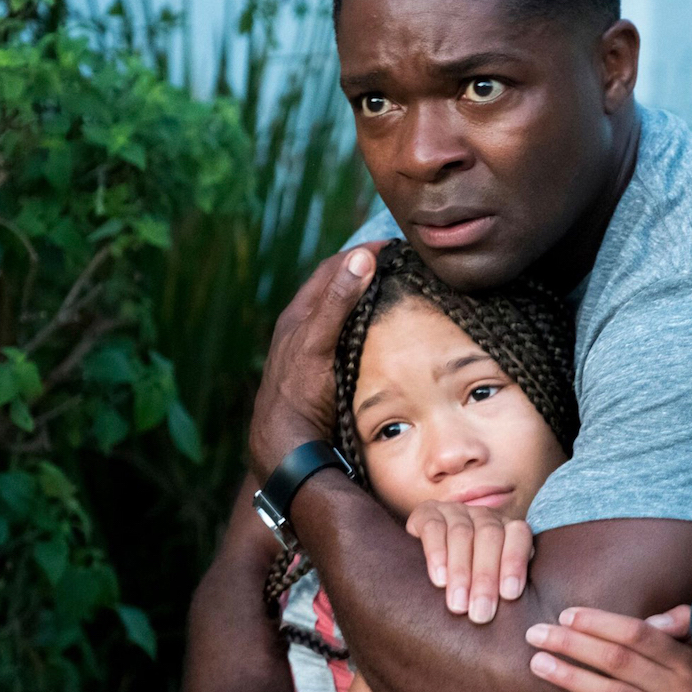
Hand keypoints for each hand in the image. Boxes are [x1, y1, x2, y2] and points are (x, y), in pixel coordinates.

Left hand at [248, 243, 382, 483]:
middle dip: (368, 270)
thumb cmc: (299, 393)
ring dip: (369, 298)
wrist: (289, 446)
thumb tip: (362, 258)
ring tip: (400, 291)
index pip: (333, 268)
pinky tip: (386, 332)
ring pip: (345, 312)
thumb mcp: (317, 343)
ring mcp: (317, 350)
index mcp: (299, 315)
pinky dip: (369, 325)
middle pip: (340, 287)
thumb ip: (337, 302)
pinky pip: (350, 336)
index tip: (393, 245)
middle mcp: (306, 328)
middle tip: (402, 264)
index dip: (361, 252)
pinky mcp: (327, 370)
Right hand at [405, 501, 533, 623]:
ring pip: (461, 534)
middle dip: (486, 577)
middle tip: (480, 613)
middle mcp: (483, 515)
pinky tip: (438, 580)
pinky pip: (433, 528)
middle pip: (489, 537)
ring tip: (458, 605)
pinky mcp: (426, 512)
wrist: (424, 558)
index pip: (518, 534)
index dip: (515, 561)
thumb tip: (522, 618)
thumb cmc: (471, 578)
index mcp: (506, 527)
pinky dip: (436, 554)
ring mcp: (454, 511)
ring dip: (460, 572)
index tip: (509, 594)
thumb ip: (506, 588)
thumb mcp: (493, 578)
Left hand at [525, 606, 691, 691]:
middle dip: (573, 645)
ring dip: (573, 678)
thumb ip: (682, 630)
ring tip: (538, 663)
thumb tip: (653, 617)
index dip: (600, 623)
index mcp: (689, 662)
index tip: (565, 615)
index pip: (639, 634)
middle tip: (536, 634)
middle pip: (619, 662)